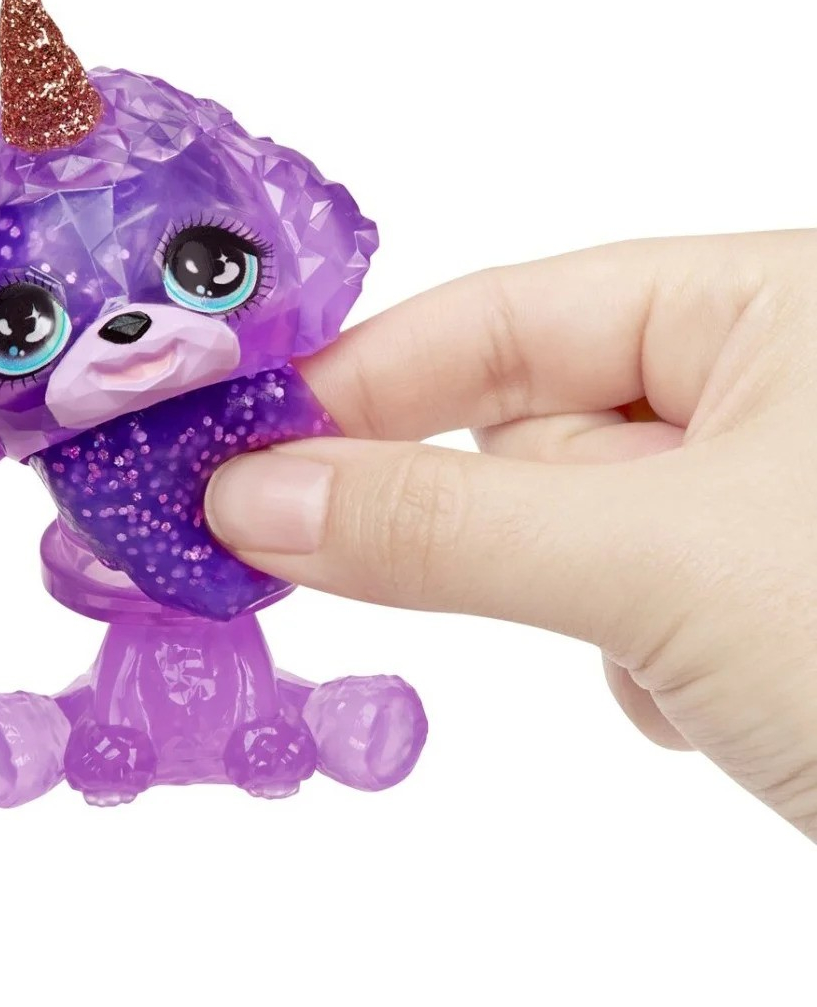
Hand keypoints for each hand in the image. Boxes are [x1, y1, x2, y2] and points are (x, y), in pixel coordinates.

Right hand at [205, 232, 816, 838]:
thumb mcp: (658, 564)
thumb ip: (439, 522)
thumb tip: (255, 495)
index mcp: (770, 303)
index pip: (507, 314)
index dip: (364, 378)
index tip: (241, 443)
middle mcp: (768, 386)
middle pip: (525, 424)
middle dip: (464, 509)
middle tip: (310, 554)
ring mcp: (763, 500)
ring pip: (567, 529)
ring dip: (572, 599)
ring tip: (670, 660)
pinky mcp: (760, 602)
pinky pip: (622, 602)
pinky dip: (627, 655)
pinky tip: (707, 703)